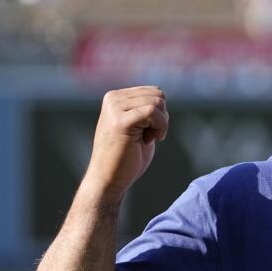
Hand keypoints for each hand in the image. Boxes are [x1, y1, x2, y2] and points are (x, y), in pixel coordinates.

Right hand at [80, 86, 168, 203]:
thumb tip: (161, 93)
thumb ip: (144, 108)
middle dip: (162, 117)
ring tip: (146, 138)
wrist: (109, 179)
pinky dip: (160, 127)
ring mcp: (114, 109)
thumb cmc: (127, 156)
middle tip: (149, 135)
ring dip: (161, 124)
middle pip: (158, 95)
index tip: (148, 130)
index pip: (154, 92)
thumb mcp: (137, 125)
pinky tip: (150, 140)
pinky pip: (153, 112)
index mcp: (115, 97)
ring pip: (157, 103)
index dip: (160, 113)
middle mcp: (112, 99)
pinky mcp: (120, 121)